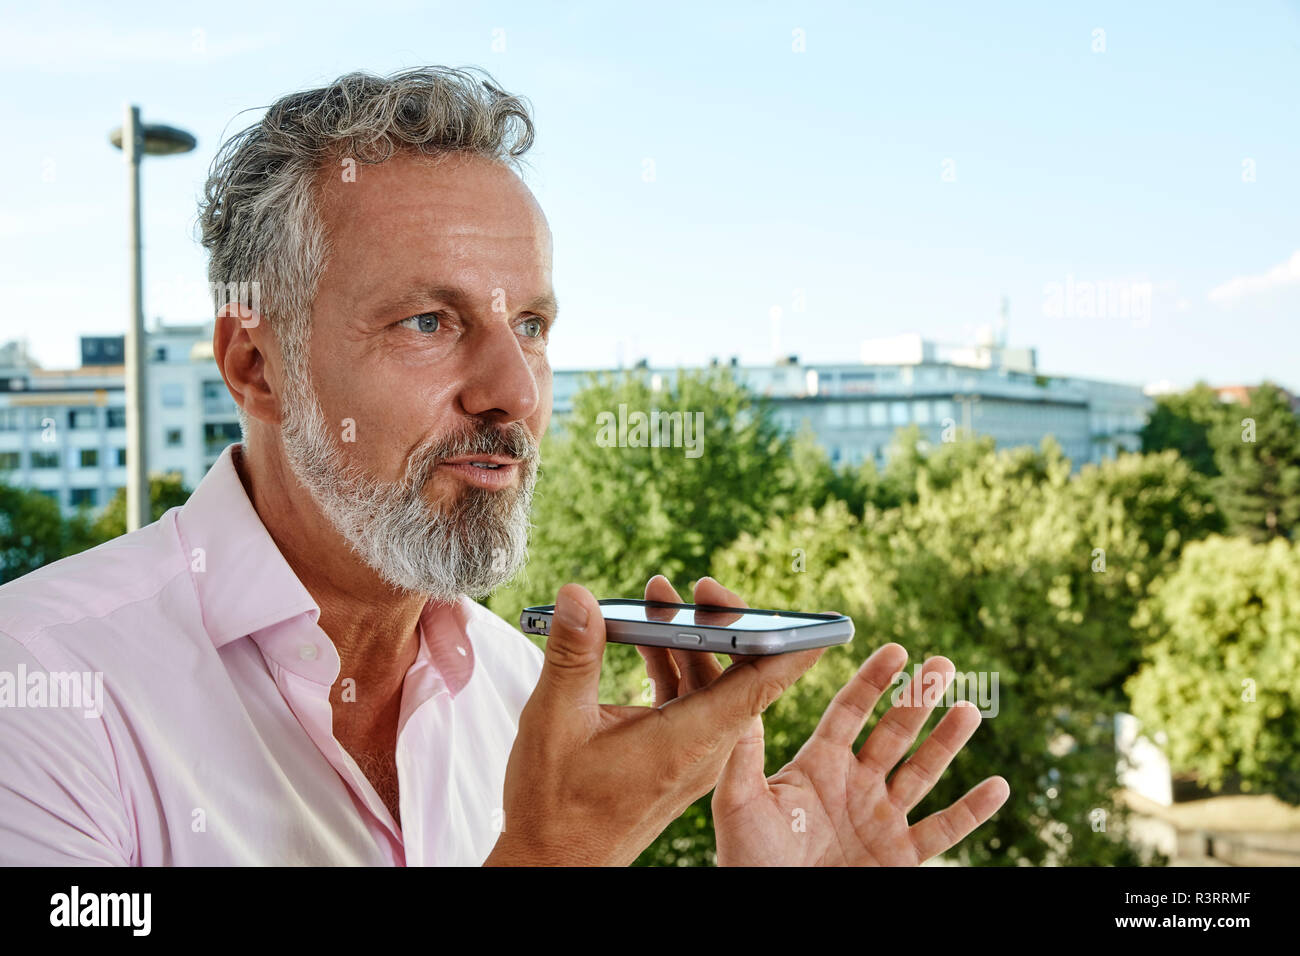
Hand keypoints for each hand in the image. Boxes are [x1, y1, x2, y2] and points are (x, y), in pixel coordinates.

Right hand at [484, 580, 826, 865]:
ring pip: (711, 684)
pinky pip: (689, 699)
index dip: (792, 644)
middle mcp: (704, 747)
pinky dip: (672, 664)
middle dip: (723, 621)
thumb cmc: (555, 805)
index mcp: (691, 739)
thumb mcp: (555, 720)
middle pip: (738, 673)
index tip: (820, 617)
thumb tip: (579, 595)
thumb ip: (573, 654)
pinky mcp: (676, 756)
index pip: (762, 684)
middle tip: (697, 584)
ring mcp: (692, 753)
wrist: (553, 863)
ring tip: (658, 595)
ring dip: (689, 639)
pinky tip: (642, 639)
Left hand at [637, 576, 1009, 865]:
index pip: (851, 711)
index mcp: (819, 765)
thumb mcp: (739, 803)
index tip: (897, 650)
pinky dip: (972, 810)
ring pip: (923, 772)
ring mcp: (881, 819)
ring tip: (971, 710)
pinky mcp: (900, 856)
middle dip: (919, 698)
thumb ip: (746, 757)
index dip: (874, 681)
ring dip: (948, 742)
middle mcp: (855, 785)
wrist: (771, 905)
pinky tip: (998, 786)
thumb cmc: (748, 859)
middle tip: (944, 664)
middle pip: (894, 732)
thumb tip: (748, 706)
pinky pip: (943, 830)